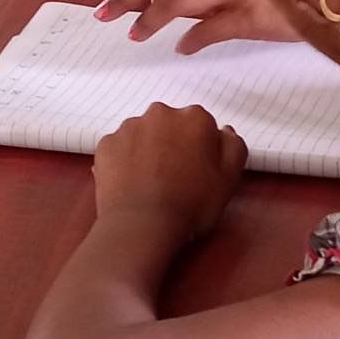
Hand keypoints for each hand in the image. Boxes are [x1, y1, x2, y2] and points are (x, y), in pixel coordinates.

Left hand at [93, 103, 247, 241]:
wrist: (141, 225)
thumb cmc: (191, 204)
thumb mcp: (228, 179)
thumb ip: (233, 147)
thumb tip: (224, 132)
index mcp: (194, 118)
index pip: (201, 126)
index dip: (201, 149)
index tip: (197, 170)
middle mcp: (160, 113)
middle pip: (171, 125)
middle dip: (173, 144)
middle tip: (174, 177)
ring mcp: (129, 127)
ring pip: (143, 134)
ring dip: (148, 150)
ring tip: (150, 183)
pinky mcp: (106, 143)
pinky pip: (120, 148)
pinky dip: (124, 161)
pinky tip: (130, 184)